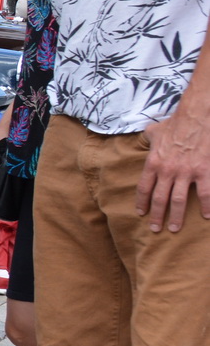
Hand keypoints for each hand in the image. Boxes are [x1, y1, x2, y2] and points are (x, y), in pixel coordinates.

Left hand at [135, 97, 209, 231]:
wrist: (197, 116)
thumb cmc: (177, 123)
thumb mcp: (155, 130)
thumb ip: (149, 136)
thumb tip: (146, 135)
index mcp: (153, 163)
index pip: (144, 188)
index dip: (142, 203)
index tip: (141, 213)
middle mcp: (167, 170)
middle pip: (159, 199)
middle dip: (157, 216)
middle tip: (156, 229)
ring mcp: (186, 172)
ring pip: (179, 201)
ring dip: (177, 216)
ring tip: (175, 228)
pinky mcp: (204, 171)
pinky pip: (205, 194)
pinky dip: (206, 207)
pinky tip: (206, 216)